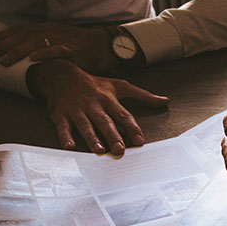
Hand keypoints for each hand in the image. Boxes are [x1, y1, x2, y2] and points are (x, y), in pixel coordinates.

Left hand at [0, 22, 119, 73]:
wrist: (103, 48)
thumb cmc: (79, 48)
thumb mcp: (56, 41)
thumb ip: (40, 45)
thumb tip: (20, 54)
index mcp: (45, 29)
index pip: (18, 30)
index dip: (1, 37)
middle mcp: (50, 31)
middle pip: (21, 37)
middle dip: (2, 46)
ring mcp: (61, 40)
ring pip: (34, 43)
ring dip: (16, 51)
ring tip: (4, 61)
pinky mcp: (73, 50)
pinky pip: (57, 50)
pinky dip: (44, 53)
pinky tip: (32, 58)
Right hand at [27, 59, 168, 154]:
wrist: (62, 75)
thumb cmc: (95, 84)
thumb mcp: (120, 86)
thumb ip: (143, 96)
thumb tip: (165, 101)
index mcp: (109, 100)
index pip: (123, 115)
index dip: (132, 128)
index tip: (139, 141)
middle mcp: (94, 106)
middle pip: (105, 122)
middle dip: (113, 135)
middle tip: (120, 149)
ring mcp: (77, 111)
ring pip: (85, 125)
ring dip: (92, 138)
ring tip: (99, 150)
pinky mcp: (61, 115)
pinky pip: (63, 127)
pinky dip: (65, 136)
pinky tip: (69, 146)